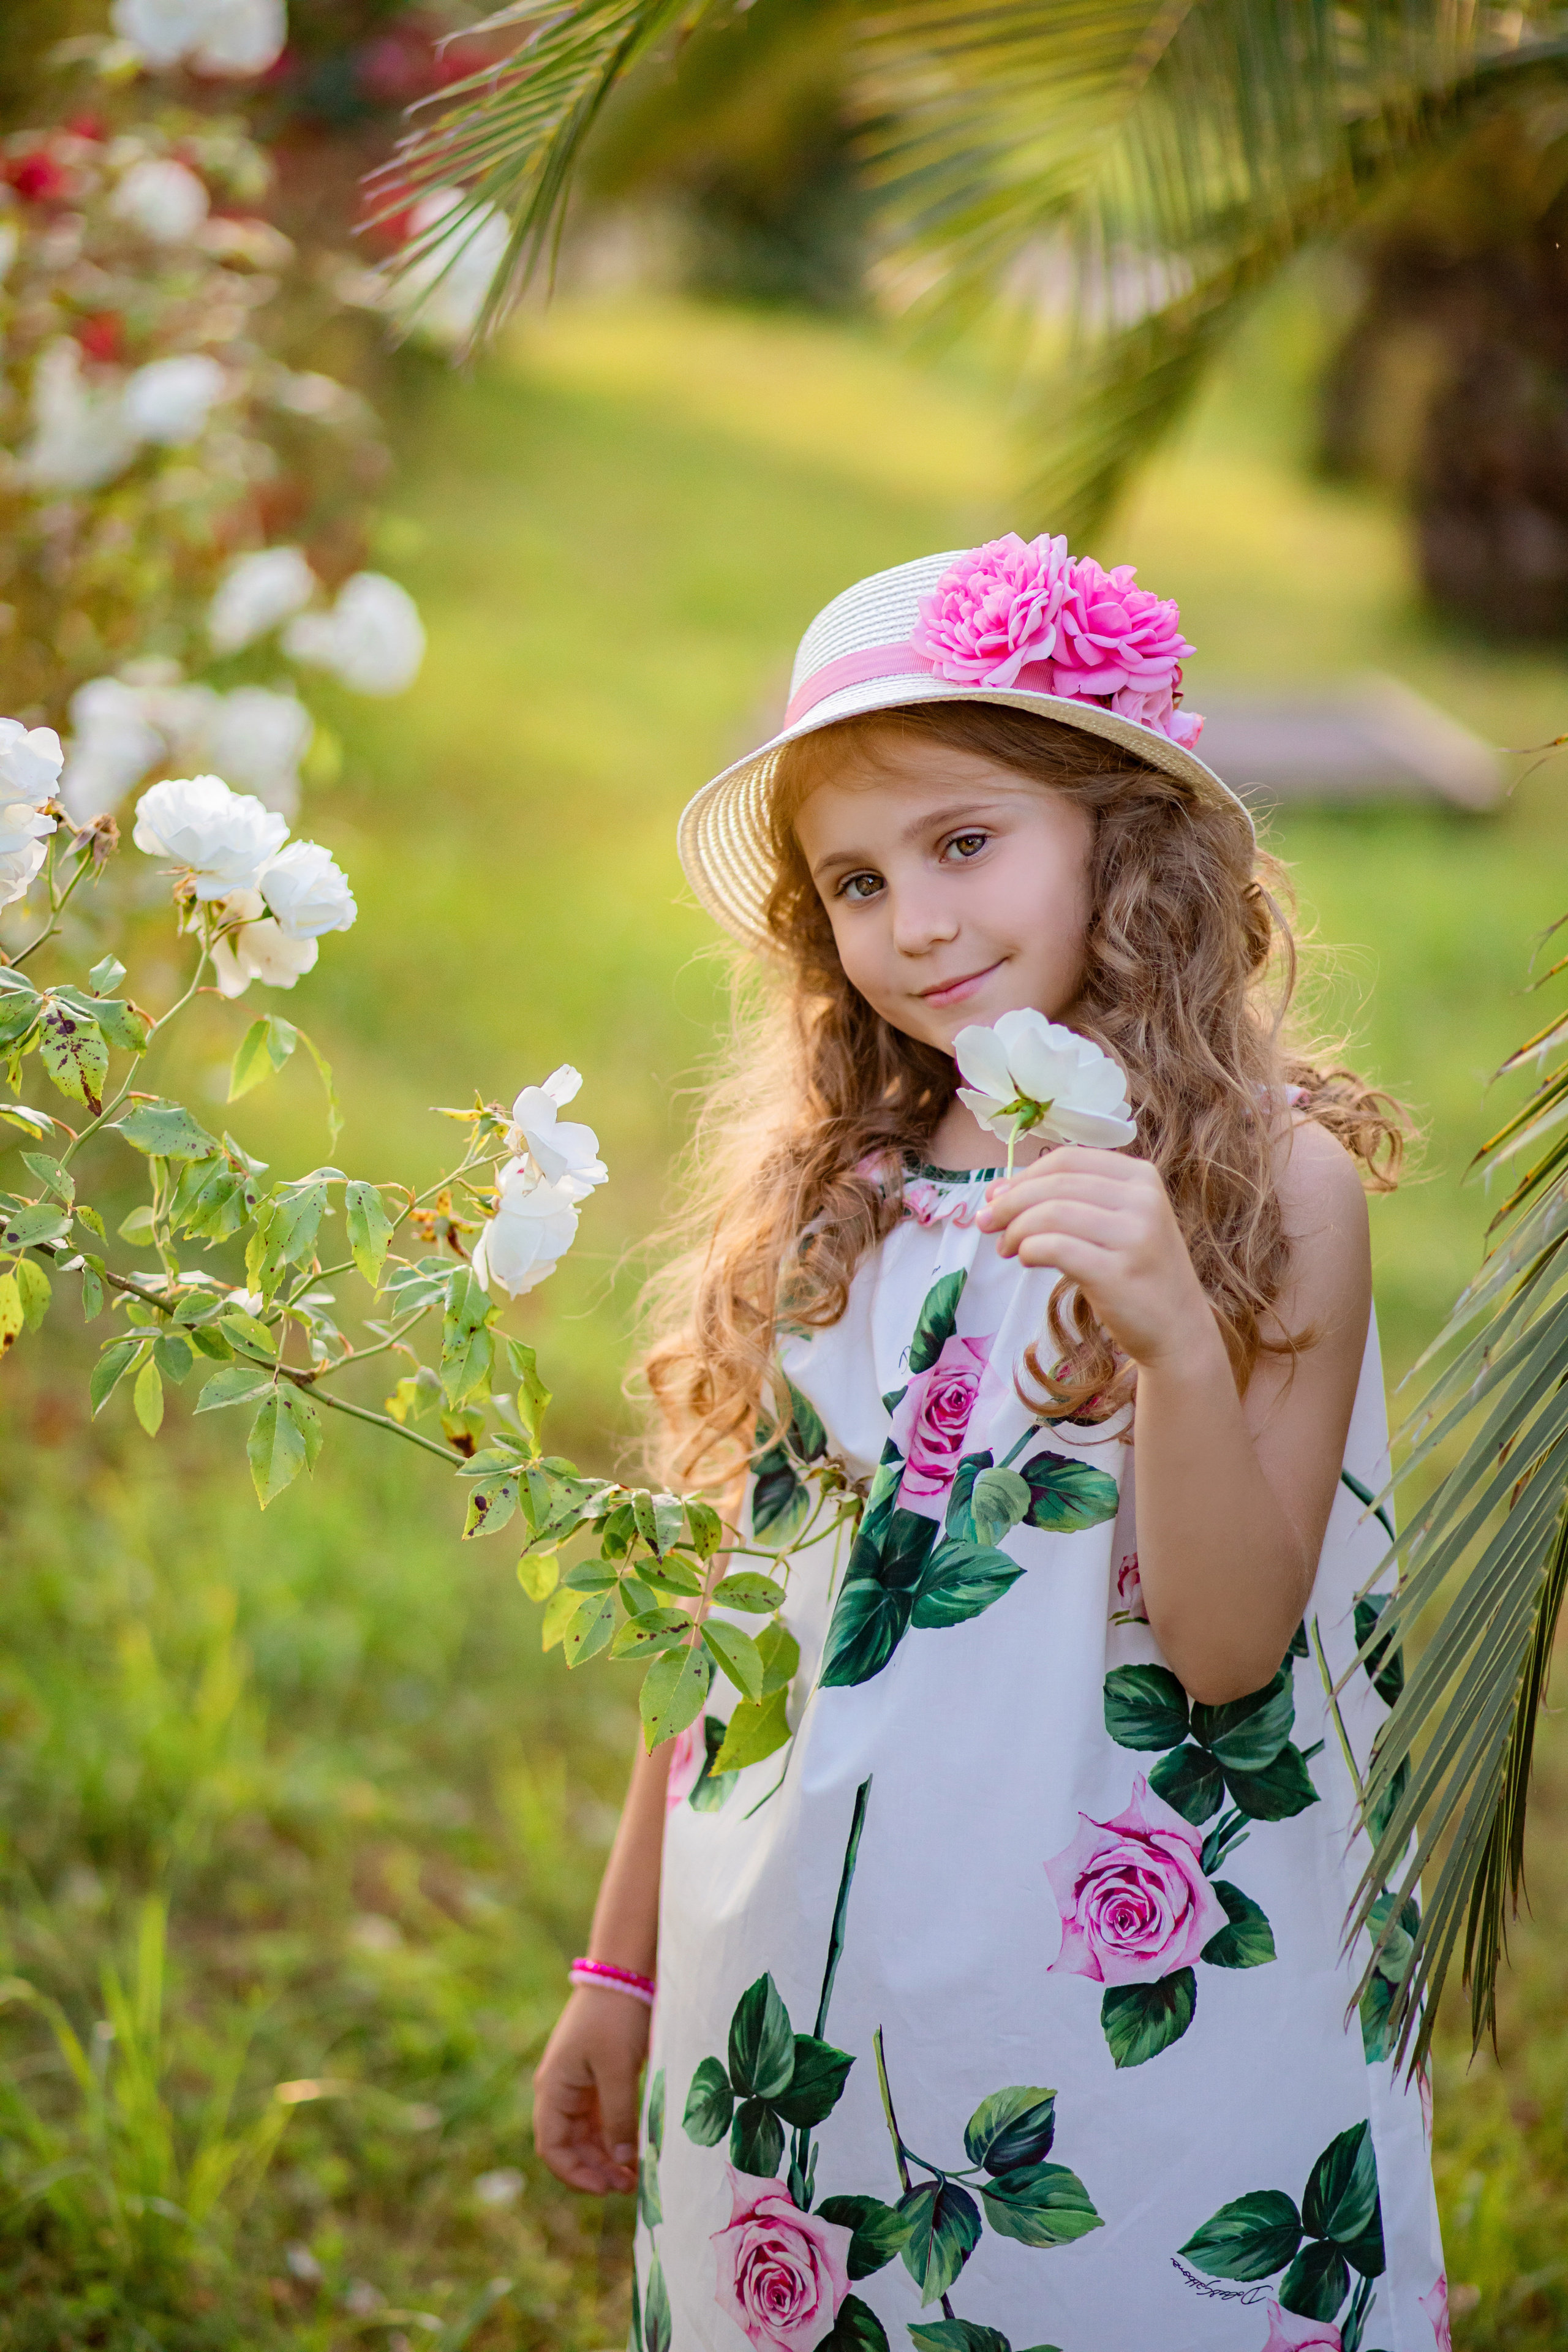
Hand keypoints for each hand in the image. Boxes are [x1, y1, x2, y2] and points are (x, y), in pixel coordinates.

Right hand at [533, 1985, 650, 2193]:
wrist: (625, 1972)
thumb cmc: (616, 2019)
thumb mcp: (618, 2070)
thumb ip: (619, 2118)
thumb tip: (623, 2163)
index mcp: (554, 2088)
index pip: (552, 2147)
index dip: (575, 2175)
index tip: (605, 2189)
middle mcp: (561, 2089)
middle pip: (570, 2145)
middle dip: (596, 2169)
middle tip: (629, 2186)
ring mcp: (578, 2082)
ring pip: (587, 2134)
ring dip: (607, 2156)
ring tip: (636, 2173)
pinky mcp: (597, 2075)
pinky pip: (600, 2116)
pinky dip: (615, 2134)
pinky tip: (636, 2146)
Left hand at [976, 1147, 1217, 1372]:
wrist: (1178, 1330)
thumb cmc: (1136, 1273)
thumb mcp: (1117, 1223)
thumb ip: (1070, 1201)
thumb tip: (998, 1193)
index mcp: (1141, 1177)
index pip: (1067, 1159)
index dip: (1023, 1175)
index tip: (996, 1197)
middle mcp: (1143, 1200)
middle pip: (1055, 1184)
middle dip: (1009, 1202)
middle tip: (986, 1223)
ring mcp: (1134, 1236)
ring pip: (1051, 1214)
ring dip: (1015, 1230)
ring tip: (1006, 1248)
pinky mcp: (1118, 1273)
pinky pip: (1055, 1248)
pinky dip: (1029, 1250)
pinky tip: (1025, 1260)